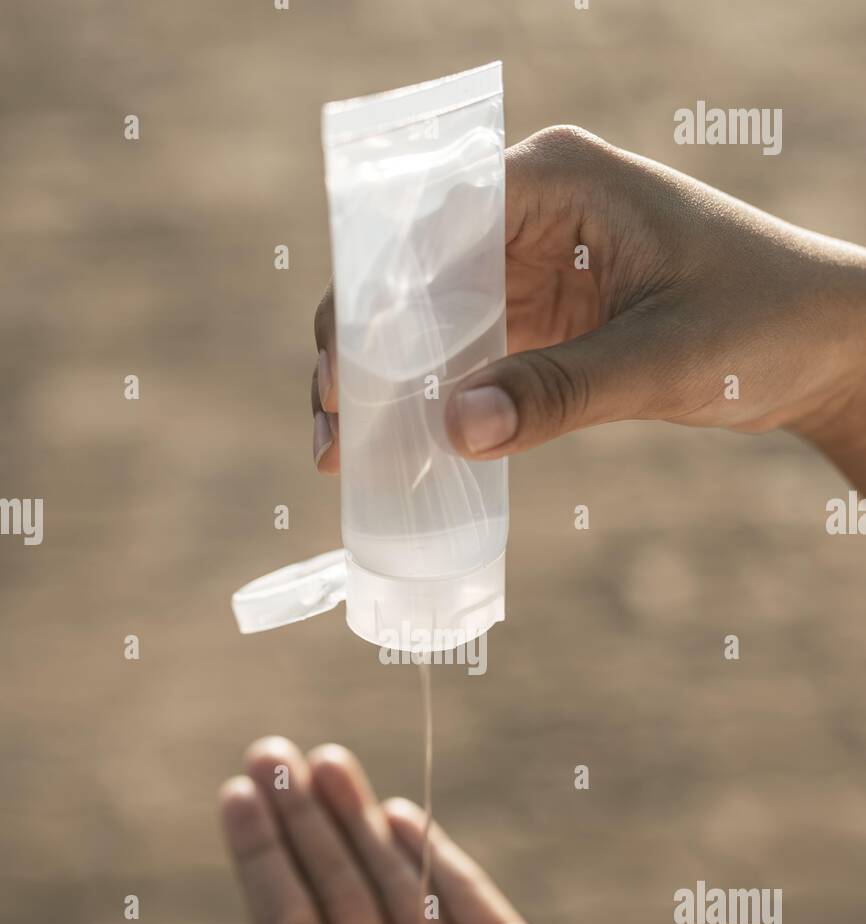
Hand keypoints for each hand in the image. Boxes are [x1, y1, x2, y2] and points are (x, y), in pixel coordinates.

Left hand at [220, 739, 824, 923]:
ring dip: (355, 821)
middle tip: (270, 750)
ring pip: (392, 883)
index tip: (238, 792)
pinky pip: (462, 895)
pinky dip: (429, 853)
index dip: (262, 857)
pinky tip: (392, 810)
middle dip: (302, 823)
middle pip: (334, 893)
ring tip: (325, 758)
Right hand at [311, 126, 865, 480]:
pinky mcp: (545, 318)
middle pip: (413, 277)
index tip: (339, 377)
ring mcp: (534, 265)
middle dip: (363, 352)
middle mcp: (532, 211)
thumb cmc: (764, 323)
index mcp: (556, 180)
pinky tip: (401, 452)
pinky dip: (435, 402)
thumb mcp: (659, 360)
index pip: (428, 227)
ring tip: (342, 455)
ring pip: (431, 322)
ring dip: (389, 385)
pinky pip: (469, 356)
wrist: (827, 346)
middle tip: (330, 432)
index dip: (370, 303)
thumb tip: (453, 432)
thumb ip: (558, 393)